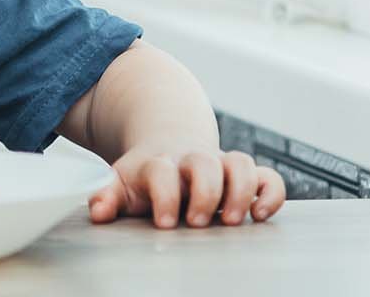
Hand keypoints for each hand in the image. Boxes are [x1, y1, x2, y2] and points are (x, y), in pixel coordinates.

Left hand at [87, 143, 285, 228]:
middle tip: (196, 222)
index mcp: (158, 162)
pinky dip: (271, 193)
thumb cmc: (145, 176)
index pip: (161, 170)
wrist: (168, 146)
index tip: (163, 222)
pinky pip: (268, 176)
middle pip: (204, 163)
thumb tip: (98, 212)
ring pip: (240, 163)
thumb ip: (107, 196)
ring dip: (240, 191)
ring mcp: (220, 164)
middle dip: (205, 193)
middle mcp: (192, 160)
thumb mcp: (121, 183)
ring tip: (232, 220)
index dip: (165, 195)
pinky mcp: (244, 174)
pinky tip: (261, 215)